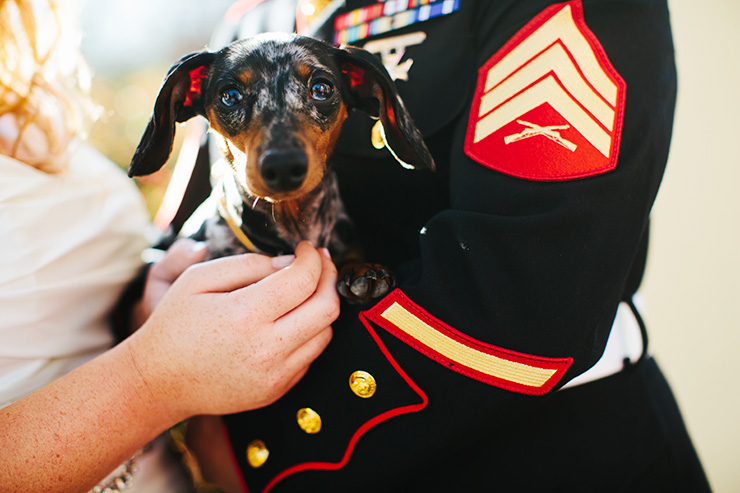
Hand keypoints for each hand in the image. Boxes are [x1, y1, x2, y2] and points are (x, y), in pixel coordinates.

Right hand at [125, 241, 338, 420]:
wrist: (158, 382)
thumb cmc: (174, 325)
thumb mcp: (198, 279)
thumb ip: (248, 264)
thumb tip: (289, 262)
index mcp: (245, 315)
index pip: (304, 279)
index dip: (313, 257)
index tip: (307, 248)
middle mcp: (266, 348)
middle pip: (327, 307)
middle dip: (330, 278)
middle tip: (320, 263)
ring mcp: (274, 374)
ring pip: (326, 333)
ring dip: (322, 306)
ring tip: (306, 290)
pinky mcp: (277, 390)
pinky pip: (311, 356)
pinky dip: (309, 333)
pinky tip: (292, 320)